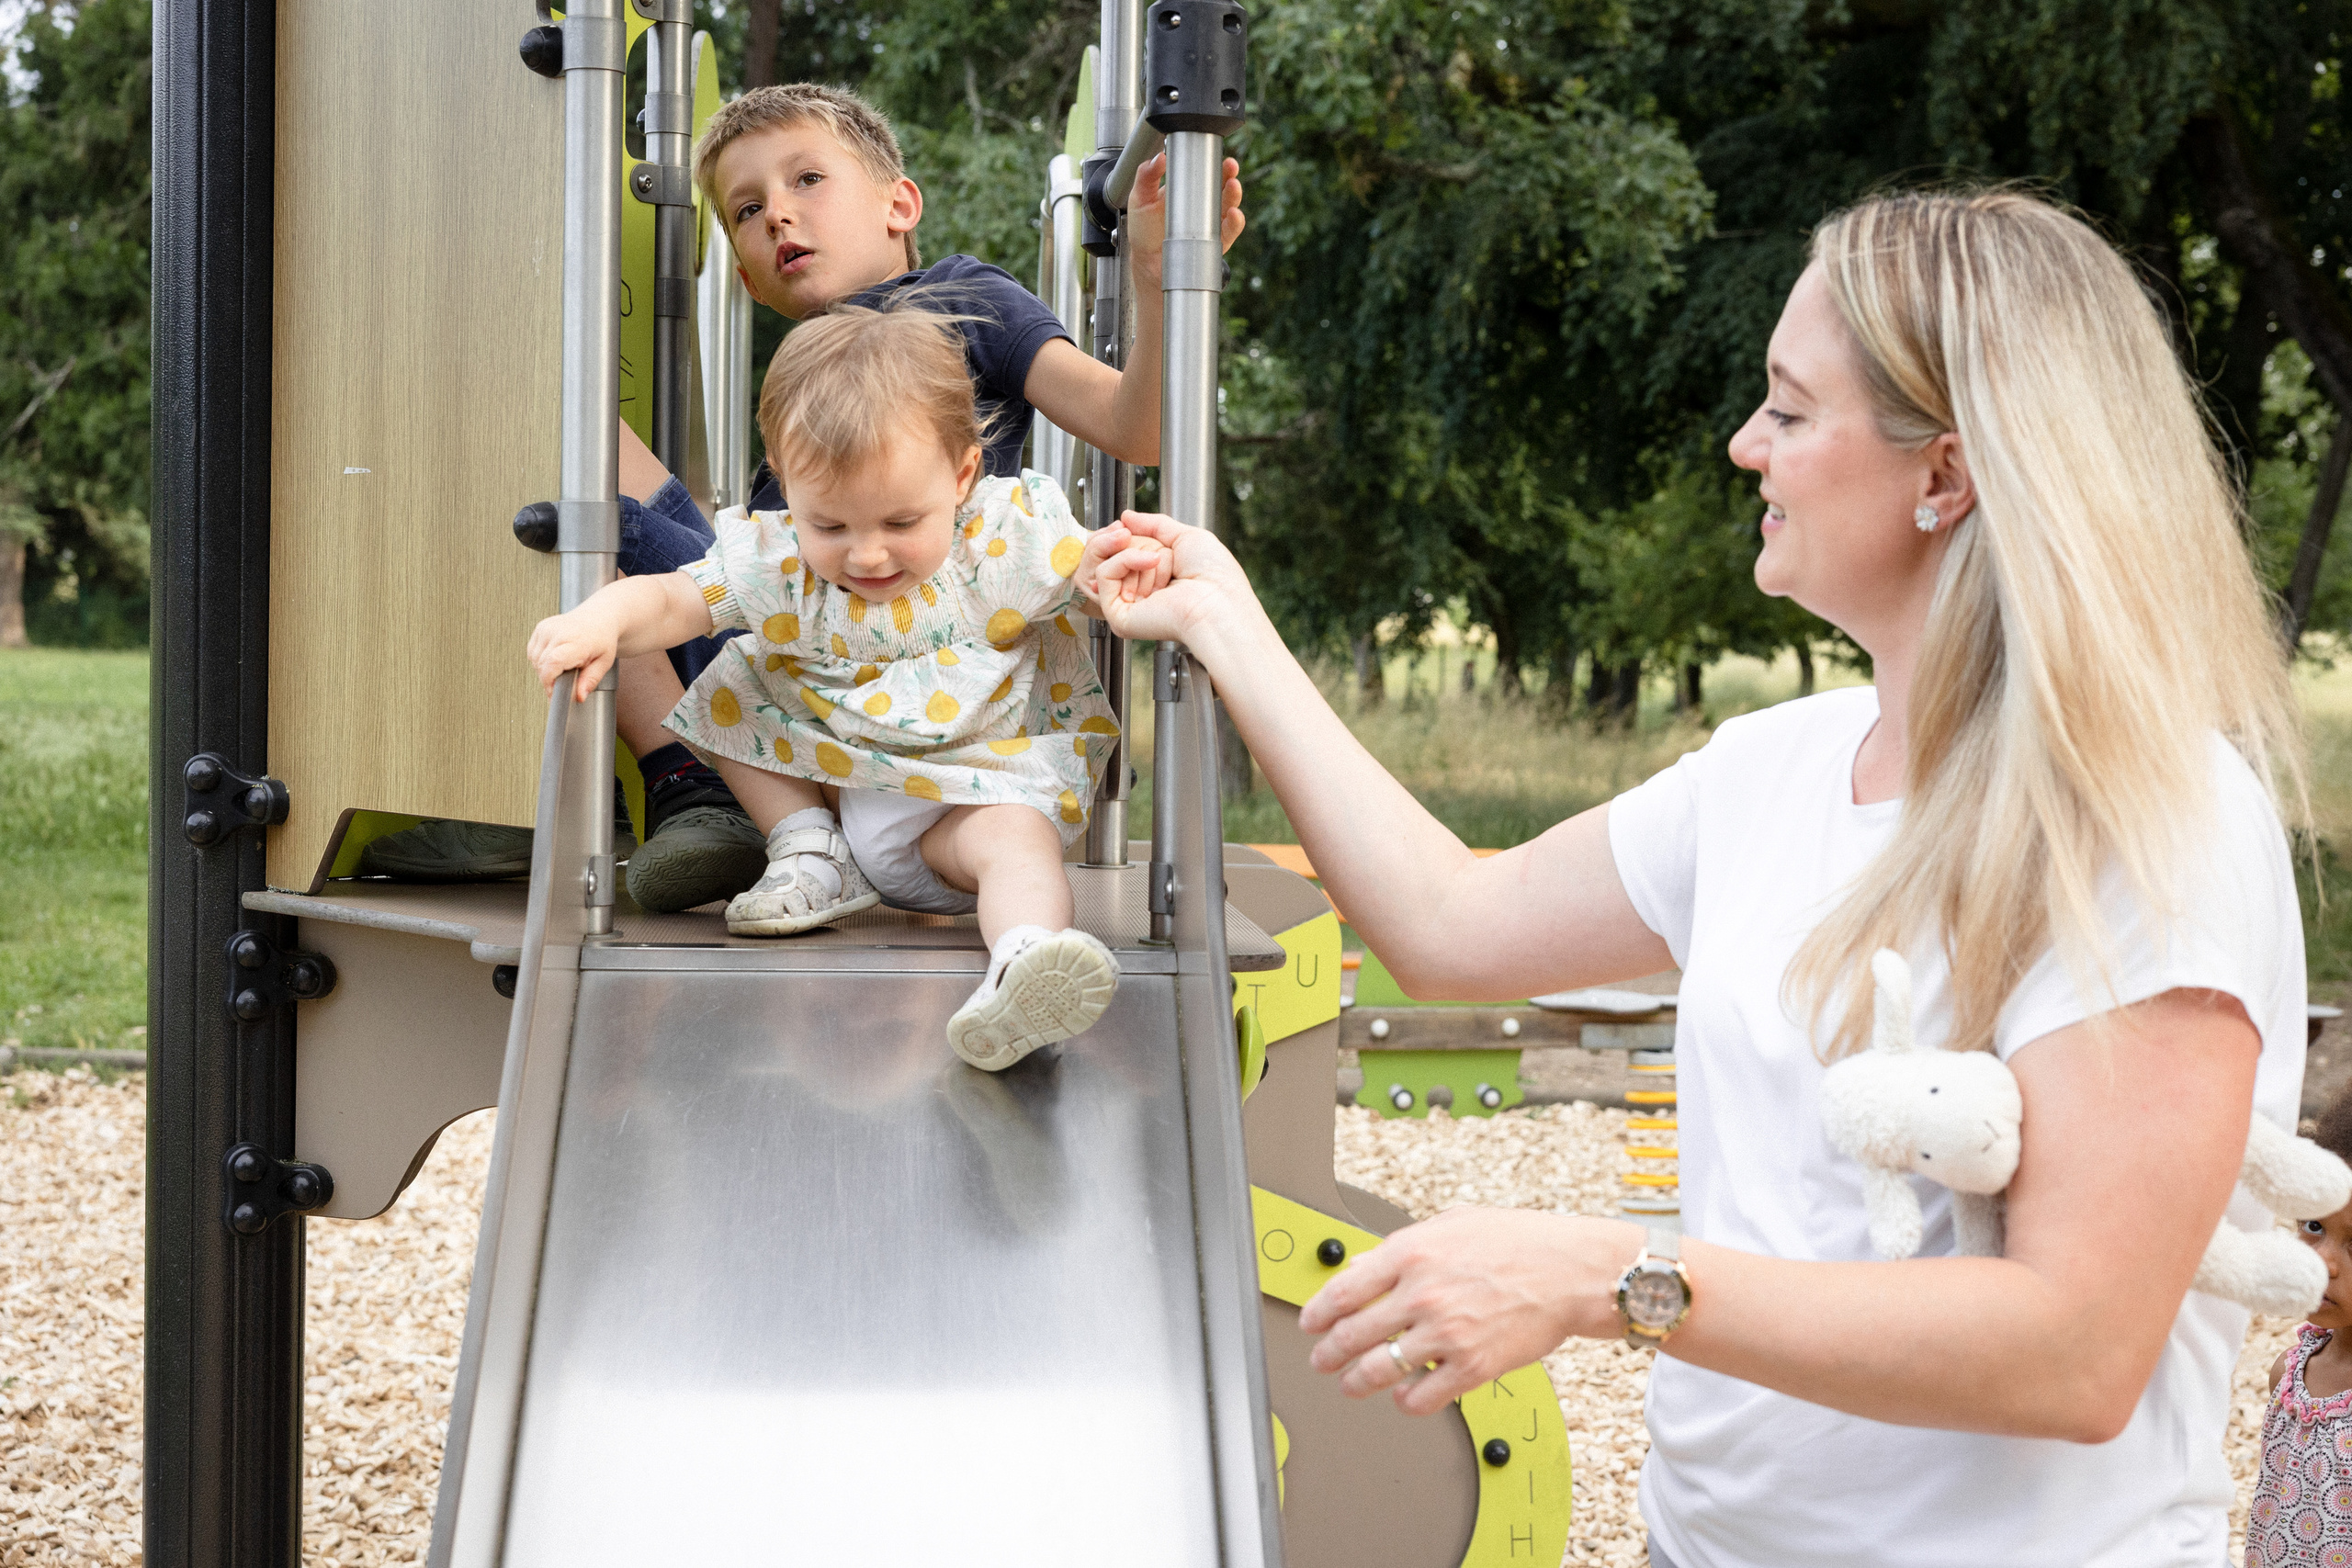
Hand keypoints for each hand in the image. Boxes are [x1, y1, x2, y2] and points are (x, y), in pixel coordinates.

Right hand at [525, 606, 621, 699]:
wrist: (598, 617)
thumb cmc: (602, 638)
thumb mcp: (603, 663)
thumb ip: (590, 680)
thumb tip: (579, 696)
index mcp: (576, 640)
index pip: (553, 663)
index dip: (550, 682)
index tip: (555, 693)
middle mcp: (558, 632)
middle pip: (542, 665)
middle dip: (550, 680)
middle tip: (564, 681)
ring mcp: (547, 628)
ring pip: (535, 660)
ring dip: (545, 670)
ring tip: (563, 667)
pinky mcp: (540, 628)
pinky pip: (532, 652)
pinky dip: (540, 660)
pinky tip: (554, 658)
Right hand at [1090, 510, 1260, 646]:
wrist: (1218, 603)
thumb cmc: (1215, 576)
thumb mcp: (1185, 536)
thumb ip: (1154, 525)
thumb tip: (1126, 517)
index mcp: (1158, 579)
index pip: (1131, 546)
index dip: (1136, 535)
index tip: (1139, 531)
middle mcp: (1142, 594)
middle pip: (1121, 550)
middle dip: (1147, 545)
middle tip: (1167, 559)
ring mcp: (1129, 605)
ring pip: (1112, 559)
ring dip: (1143, 555)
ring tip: (1166, 574)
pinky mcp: (1118, 615)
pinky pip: (1105, 572)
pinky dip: (1126, 560)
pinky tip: (1150, 563)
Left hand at [1124, 152, 1246, 288]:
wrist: (1147, 265)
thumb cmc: (1144, 232)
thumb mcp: (1140, 198)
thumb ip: (1146, 176)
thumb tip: (1160, 157)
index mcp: (1186, 192)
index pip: (1203, 172)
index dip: (1211, 162)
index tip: (1213, 152)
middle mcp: (1202, 206)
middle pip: (1222, 186)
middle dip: (1229, 174)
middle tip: (1230, 166)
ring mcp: (1210, 224)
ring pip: (1230, 206)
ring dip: (1234, 195)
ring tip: (1233, 185)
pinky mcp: (1215, 242)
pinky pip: (1230, 231)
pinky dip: (1235, 222)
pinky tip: (1233, 215)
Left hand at [1296, 1207, 1642, 1415]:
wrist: (1571, 1271)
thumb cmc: (1518, 1241)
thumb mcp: (1451, 1223)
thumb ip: (1403, 1246)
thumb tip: (1362, 1265)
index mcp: (1411, 1253)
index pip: (1344, 1291)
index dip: (1318, 1313)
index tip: (1312, 1324)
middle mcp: (1422, 1294)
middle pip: (1352, 1335)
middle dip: (1328, 1353)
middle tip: (1322, 1359)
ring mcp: (1446, 1333)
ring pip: (1379, 1370)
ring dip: (1357, 1382)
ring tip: (1352, 1384)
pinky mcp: (1472, 1367)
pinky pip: (1422, 1397)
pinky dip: (1405, 1402)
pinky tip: (1403, 1396)